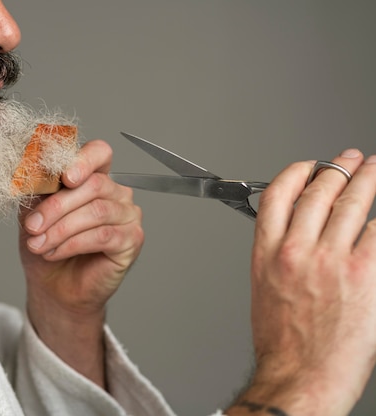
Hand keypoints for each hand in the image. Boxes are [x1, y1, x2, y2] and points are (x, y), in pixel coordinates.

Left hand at [18, 139, 142, 385]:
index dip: (83, 160)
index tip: (64, 177)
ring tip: (39, 245)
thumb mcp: (32, 212)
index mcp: (94, 177)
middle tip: (32, 226)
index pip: (100, 153)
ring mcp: (127, 216)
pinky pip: (103, 235)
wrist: (52, 286)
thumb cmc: (45, 246)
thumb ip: (36, 187)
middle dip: (57, 206)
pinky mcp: (131, 240)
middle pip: (94, 185)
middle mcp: (116, 193)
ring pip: (96, 211)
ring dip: (61, 229)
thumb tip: (31, 166)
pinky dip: (73, 244)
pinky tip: (55, 253)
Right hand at [227, 149, 375, 415]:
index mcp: (266, 253)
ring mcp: (331, 260)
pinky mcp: (365, 274)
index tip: (308, 166)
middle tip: (351, 159)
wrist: (301, 377)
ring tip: (375, 169)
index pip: (277, 196)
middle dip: (338, 168)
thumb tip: (301, 233)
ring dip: (368, 180)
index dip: (296, 172)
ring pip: (353, 204)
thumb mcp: (265, 289)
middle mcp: (296, 251)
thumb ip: (279, 256)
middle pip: (319, 192)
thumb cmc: (283, 343)